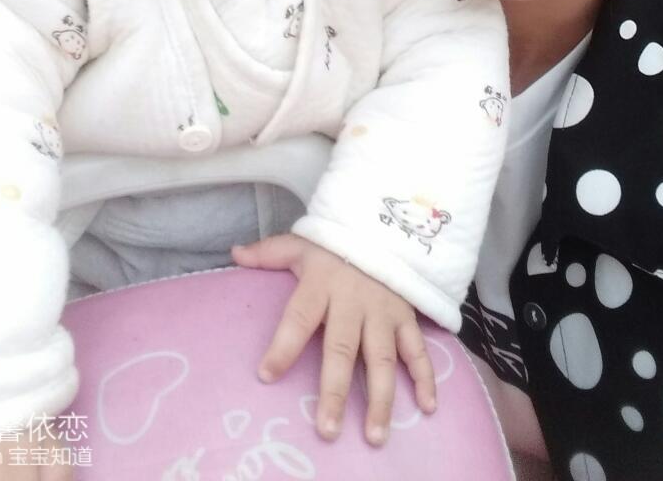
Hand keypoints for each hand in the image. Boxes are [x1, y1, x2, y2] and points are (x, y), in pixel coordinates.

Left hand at [232, 234, 435, 446]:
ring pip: (383, 359)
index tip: (266, 375)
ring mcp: (384, 311)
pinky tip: (426, 408)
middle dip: (336, 391)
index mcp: (323, 283)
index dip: (283, 345)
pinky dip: (426, 378)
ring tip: (375, 436)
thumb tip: (235, 254)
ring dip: (380, 398)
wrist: (386, 225)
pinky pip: (418, 349)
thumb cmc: (337, 243)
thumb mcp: (303, 243)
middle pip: (343, 349)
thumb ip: (270, 252)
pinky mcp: (406, 316)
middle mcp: (354, 301)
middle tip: (328, 430)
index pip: (299, 316)